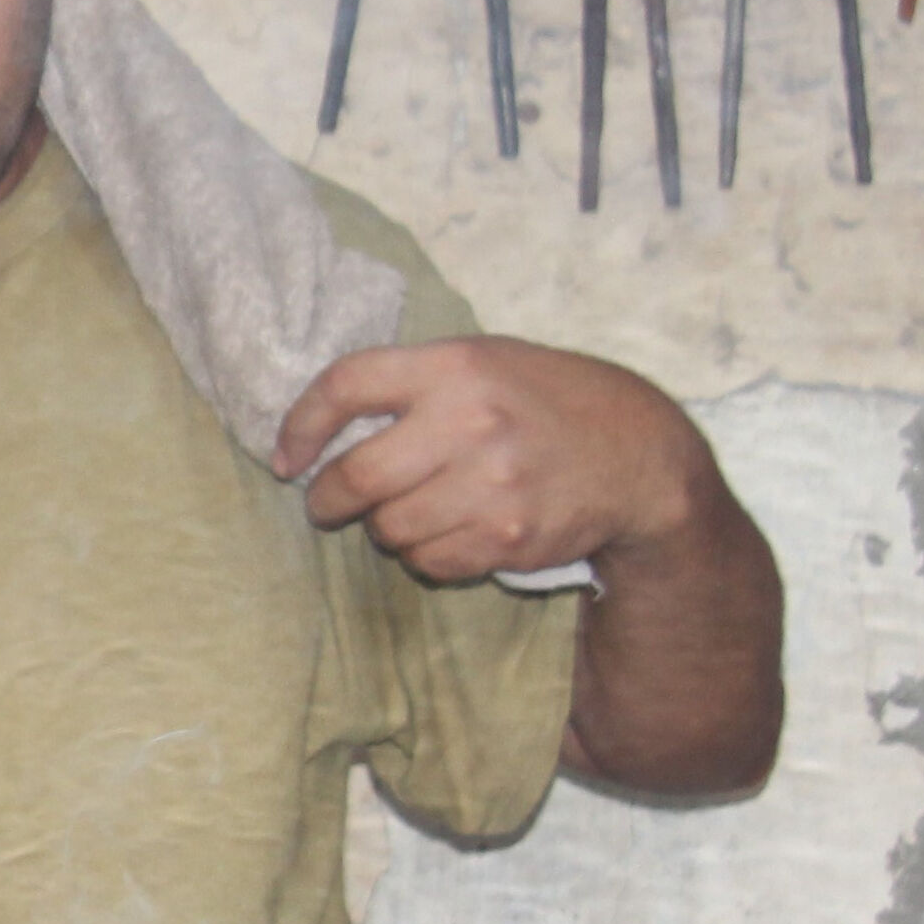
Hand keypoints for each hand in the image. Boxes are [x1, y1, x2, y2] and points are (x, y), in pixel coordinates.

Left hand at [269, 336, 712, 584]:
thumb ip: (414, 384)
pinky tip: (450, 533)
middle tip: (327, 505)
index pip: (346, 385)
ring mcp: (491, 483)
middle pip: (357, 476)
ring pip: (390, 528)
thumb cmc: (545, 402)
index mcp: (455, 365)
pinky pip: (430, 562)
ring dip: (385, 529)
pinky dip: (426, 556)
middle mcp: (469, 421)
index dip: (301, 424)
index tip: (287, 457)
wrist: (636, 455)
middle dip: (329, 499)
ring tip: (411, 512)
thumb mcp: (485, 362)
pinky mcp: (507, 536)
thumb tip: (325, 426)